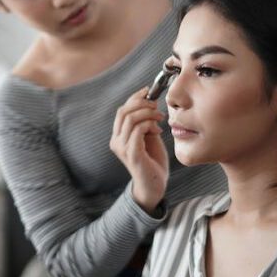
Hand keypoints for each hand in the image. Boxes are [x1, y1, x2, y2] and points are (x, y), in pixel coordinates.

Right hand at [110, 87, 168, 212]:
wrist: (154, 185)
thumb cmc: (153, 160)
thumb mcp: (149, 136)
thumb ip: (147, 121)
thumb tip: (150, 101)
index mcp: (118, 136)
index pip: (122, 110)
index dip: (135, 98)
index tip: (149, 91)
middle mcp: (116, 141)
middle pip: (123, 112)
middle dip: (142, 104)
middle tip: (157, 106)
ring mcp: (122, 148)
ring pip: (130, 119)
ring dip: (148, 114)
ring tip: (160, 118)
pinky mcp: (132, 154)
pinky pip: (137, 131)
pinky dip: (149, 125)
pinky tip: (158, 130)